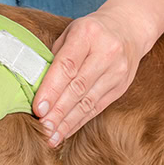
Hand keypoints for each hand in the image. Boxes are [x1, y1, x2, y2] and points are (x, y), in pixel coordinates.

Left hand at [33, 8, 150, 146]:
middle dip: (58, 111)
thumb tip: (34, 87)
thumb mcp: (71, 33)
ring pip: (88, 101)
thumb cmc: (90, 32)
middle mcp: (106, 52)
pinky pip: (97, 107)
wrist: (129, 28)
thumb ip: (55, 57)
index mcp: (88, 33)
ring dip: (67, 122)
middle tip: (42, 128)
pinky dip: (79, 121)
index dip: (51, 89)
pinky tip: (65, 131)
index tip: (38, 108)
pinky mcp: (121, 86)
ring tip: (51, 136)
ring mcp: (117, 71)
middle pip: (78, 87)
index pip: (67, 66)